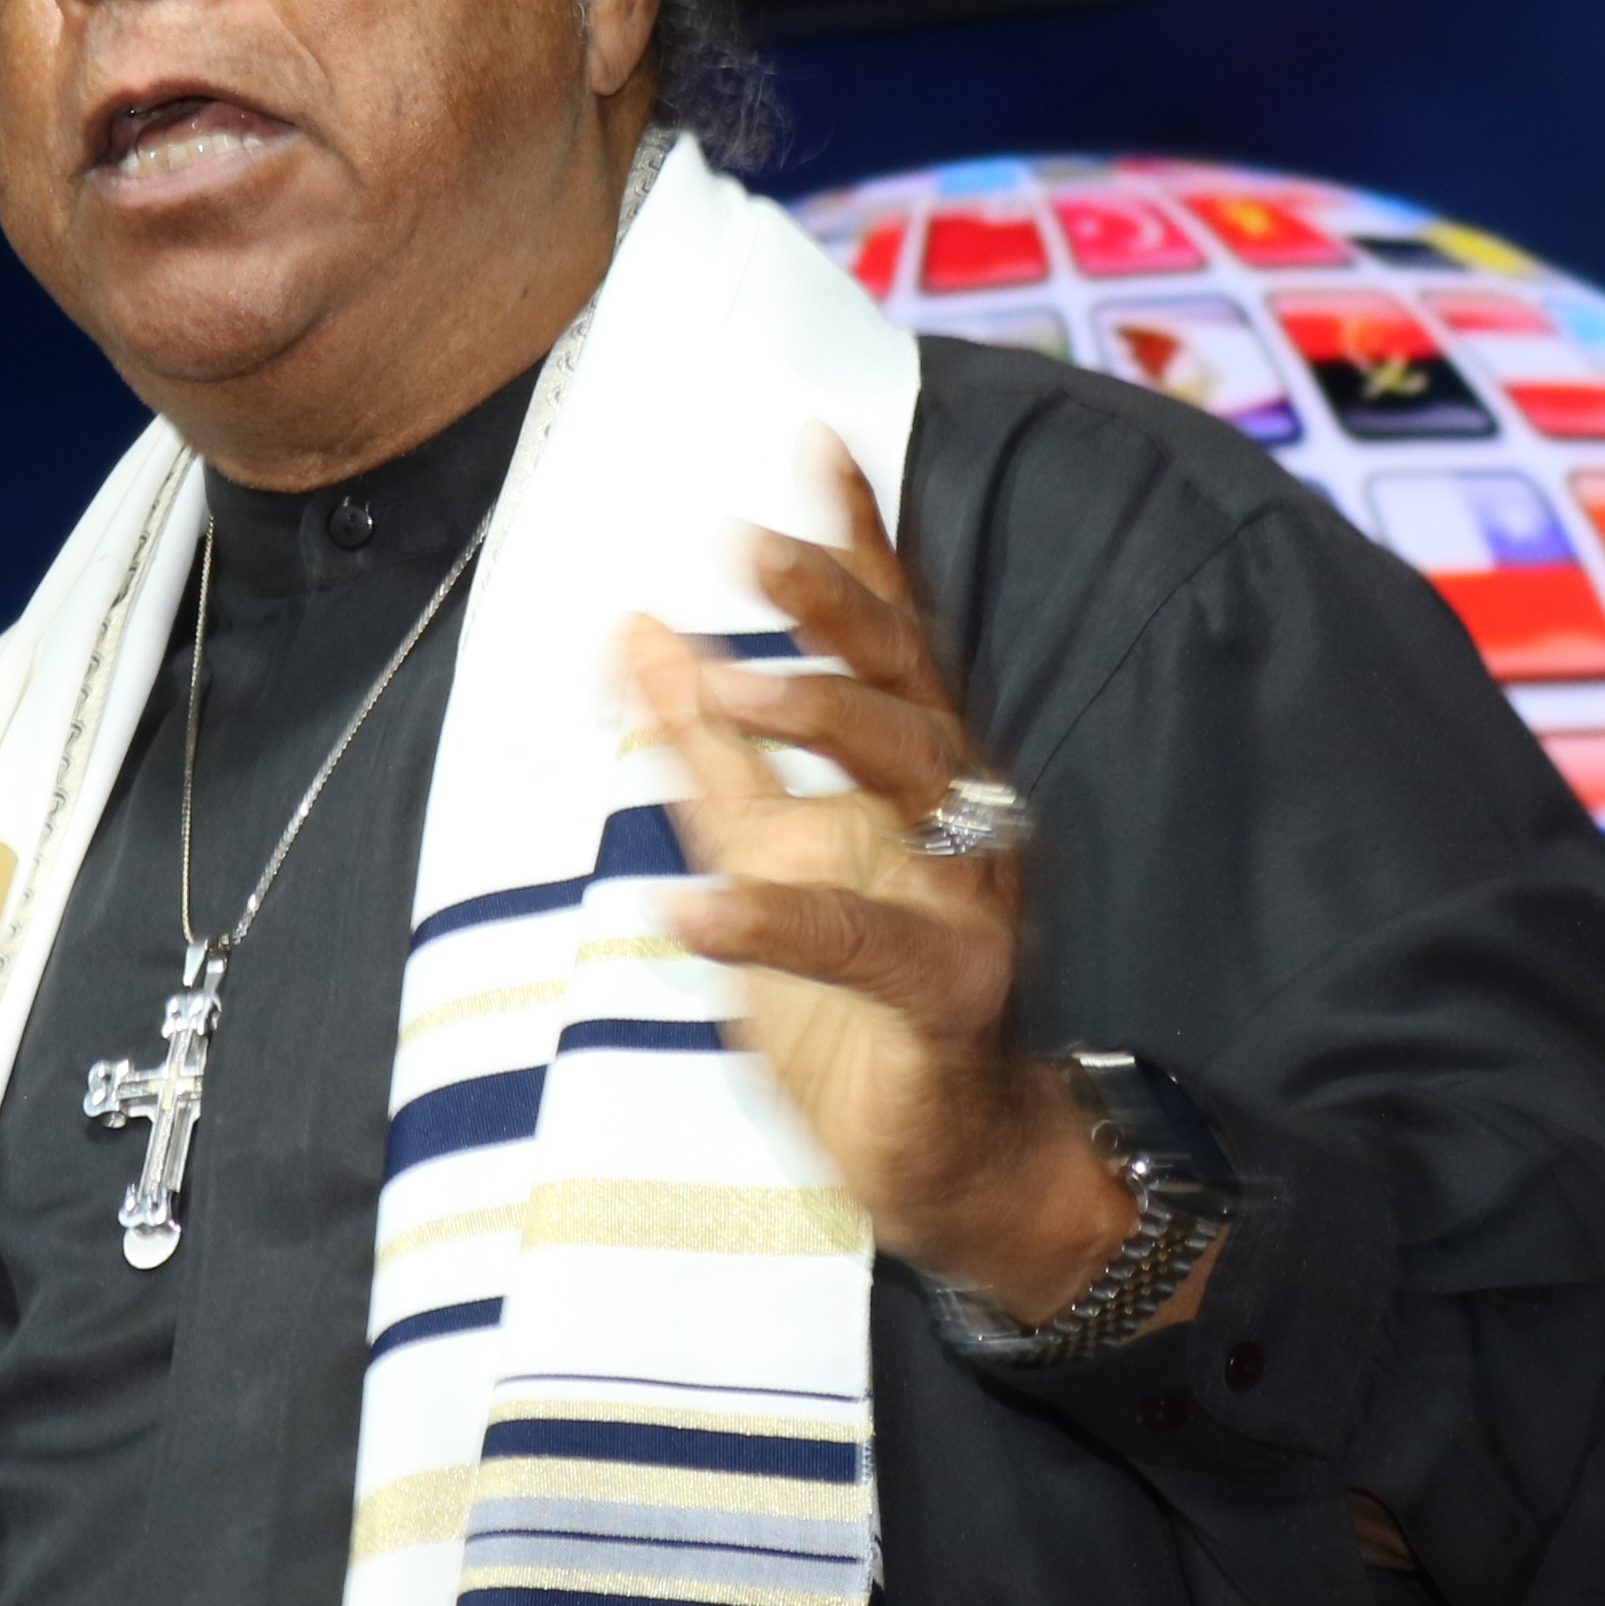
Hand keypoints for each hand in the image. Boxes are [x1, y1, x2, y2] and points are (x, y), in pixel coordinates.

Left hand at [619, 440, 1159, 1326]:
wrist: (951, 1166)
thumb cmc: (861, 1008)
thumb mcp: (759, 856)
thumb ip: (707, 750)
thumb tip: (636, 627)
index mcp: (916, 776)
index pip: (891, 635)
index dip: (857, 540)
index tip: (808, 440)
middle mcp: (959, 818)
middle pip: (906, 683)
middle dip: (830, 605)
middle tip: (739, 542)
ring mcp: (968, 901)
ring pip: (915, 782)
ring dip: (815, 724)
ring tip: (716, 685)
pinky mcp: (951, 996)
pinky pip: (865, 945)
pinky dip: (770, 925)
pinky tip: (682, 905)